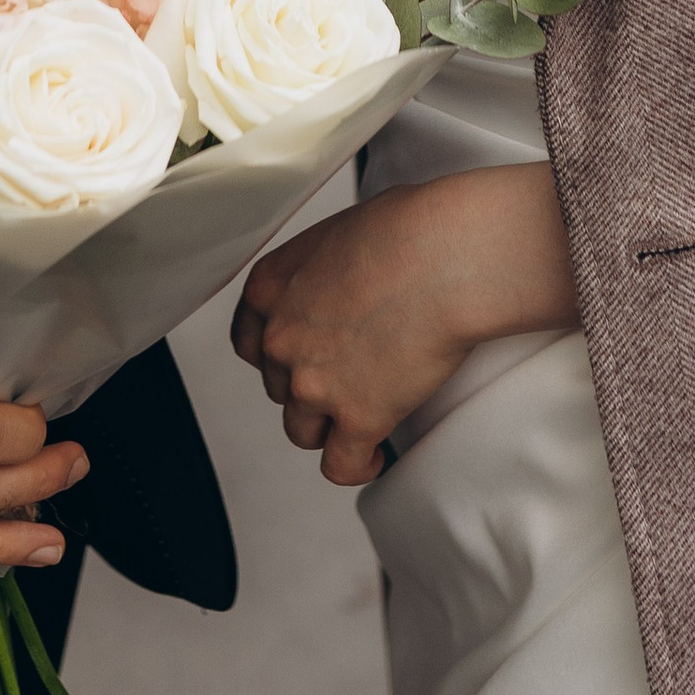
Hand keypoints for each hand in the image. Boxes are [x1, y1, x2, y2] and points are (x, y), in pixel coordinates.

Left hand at [230, 166, 577, 486]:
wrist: (447, 257)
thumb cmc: (411, 229)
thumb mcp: (342, 234)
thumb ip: (324, 271)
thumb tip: (344, 281)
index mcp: (271, 287)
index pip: (248, 339)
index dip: (275, 355)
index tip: (296, 359)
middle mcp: (281, 339)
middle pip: (278, 386)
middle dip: (309, 385)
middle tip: (349, 375)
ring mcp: (314, 384)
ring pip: (303, 430)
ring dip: (329, 426)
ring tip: (361, 419)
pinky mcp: (358, 418)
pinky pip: (341, 465)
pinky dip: (359, 464)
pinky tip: (376, 454)